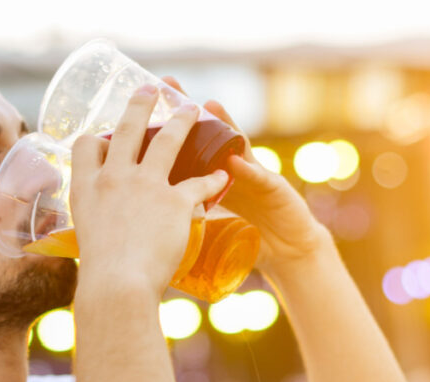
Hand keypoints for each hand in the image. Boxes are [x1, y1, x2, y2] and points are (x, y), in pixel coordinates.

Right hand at [70, 84, 230, 299]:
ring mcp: (145, 186)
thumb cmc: (100, 274)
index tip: (102, 135)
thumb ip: (99, 228)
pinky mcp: (174, 201)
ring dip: (182, 121)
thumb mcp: (87, 241)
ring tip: (193, 109)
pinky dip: (214, 179)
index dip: (95, 138)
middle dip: (140, 104)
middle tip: (150, 89)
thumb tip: (106, 239)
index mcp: (86, 188)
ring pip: (167, 141)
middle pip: (127, 130)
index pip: (85, 147)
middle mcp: (114, 178)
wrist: (118, 285)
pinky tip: (223, 175)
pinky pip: (200, 182)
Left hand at [162, 77, 332, 276]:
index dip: (165, 125)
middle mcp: (233, 168)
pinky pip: (258, 178)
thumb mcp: (215, 219)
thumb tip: (147, 214)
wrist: (288, 250)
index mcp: (213, 176)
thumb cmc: (248, 234)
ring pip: (237, 145)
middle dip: (189, 109)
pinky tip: (234, 161)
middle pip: (209, 133)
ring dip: (224, 124)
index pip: (187, 145)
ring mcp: (255, 175)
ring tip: (209, 106)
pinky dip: (246, 170)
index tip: (140, 103)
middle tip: (169, 83)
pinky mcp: (274, 190)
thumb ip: (189, 208)